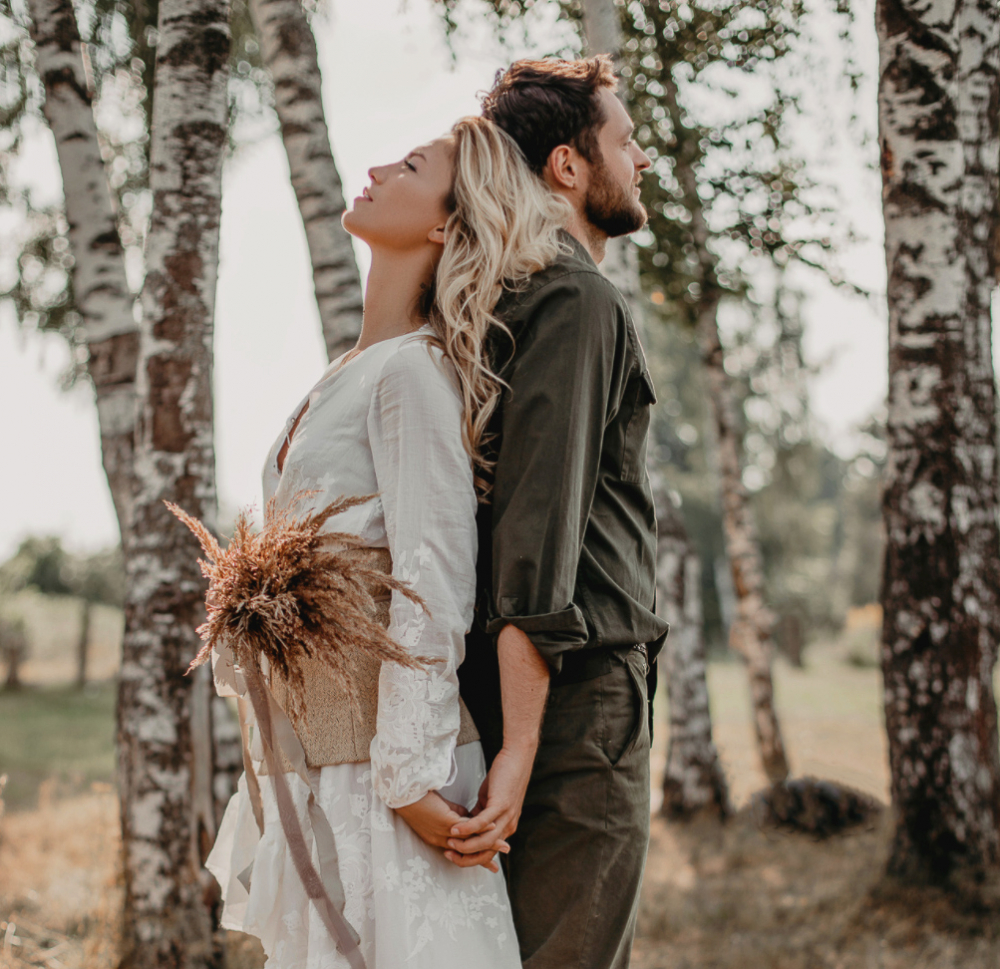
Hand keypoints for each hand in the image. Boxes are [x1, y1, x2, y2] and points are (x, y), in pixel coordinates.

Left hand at [395, 792, 502, 872]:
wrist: (406, 794)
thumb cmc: (421, 800)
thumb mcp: (443, 811)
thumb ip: (456, 817)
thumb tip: (469, 818)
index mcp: (439, 840)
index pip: (463, 851)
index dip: (478, 855)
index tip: (492, 861)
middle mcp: (441, 841)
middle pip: (469, 850)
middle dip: (488, 854)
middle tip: (505, 852)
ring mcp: (443, 833)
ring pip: (470, 841)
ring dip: (488, 841)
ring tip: (504, 843)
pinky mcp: (445, 822)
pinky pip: (466, 827)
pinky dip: (480, 827)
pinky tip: (491, 825)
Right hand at [444, 744, 533, 868]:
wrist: (517, 759)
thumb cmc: (504, 778)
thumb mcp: (491, 801)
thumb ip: (481, 814)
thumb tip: (468, 823)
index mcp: (506, 827)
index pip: (487, 851)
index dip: (470, 857)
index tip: (452, 855)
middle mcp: (508, 826)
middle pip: (486, 852)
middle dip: (466, 857)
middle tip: (448, 854)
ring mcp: (506, 816)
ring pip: (485, 842)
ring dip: (465, 846)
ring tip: (450, 843)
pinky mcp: (502, 804)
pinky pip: (483, 821)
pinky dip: (469, 828)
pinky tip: (456, 829)